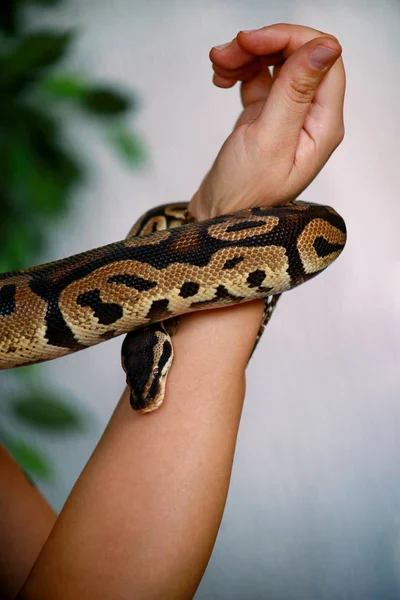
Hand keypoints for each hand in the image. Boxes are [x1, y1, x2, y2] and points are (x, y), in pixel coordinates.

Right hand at [189, 23, 344, 219]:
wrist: (216, 220)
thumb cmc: (243, 194)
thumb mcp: (268, 140)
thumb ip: (294, 92)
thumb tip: (325, 47)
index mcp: (323, 125)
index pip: (323, 59)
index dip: (289, 40)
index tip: (250, 41)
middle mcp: (310, 118)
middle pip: (298, 57)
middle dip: (261, 46)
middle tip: (225, 53)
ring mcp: (287, 117)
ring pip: (275, 64)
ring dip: (245, 57)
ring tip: (217, 67)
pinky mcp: (265, 118)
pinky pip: (258, 80)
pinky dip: (239, 72)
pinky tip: (220, 80)